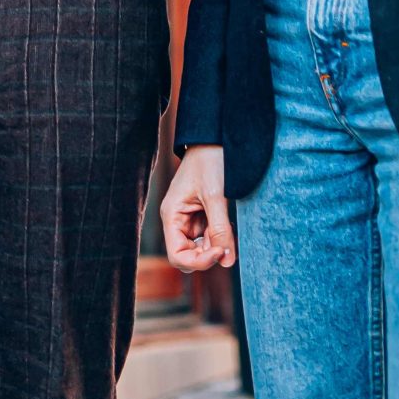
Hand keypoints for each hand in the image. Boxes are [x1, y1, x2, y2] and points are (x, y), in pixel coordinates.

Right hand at [161, 146, 235, 271]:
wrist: (216, 137)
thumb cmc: (210, 161)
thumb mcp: (216, 196)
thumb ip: (220, 229)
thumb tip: (227, 262)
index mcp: (171, 214)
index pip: (177, 255)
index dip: (198, 261)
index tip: (220, 252)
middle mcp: (177, 219)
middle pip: (188, 255)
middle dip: (208, 254)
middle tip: (227, 243)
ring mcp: (189, 217)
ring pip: (201, 247)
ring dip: (216, 244)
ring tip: (227, 224)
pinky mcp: (201, 214)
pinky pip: (208, 236)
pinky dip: (220, 235)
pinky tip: (227, 221)